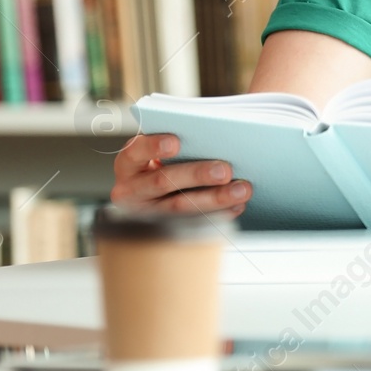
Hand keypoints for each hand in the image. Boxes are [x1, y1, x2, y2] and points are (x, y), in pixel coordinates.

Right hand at [110, 134, 251, 216]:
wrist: (150, 197)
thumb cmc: (163, 164)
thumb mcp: (160, 152)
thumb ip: (181, 145)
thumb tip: (218, 139)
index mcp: (129, 163)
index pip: (135, 152)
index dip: (153, 146)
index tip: (176, 143)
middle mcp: (131, 190)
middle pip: (163, 181)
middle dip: (197, 175)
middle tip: (225, 171)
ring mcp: (145, 213)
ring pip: (179, 207)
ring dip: (215, 198)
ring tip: (241, 190)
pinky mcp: (161, 230)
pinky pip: (191, 224)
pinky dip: (217, 214)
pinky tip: (236, 205)